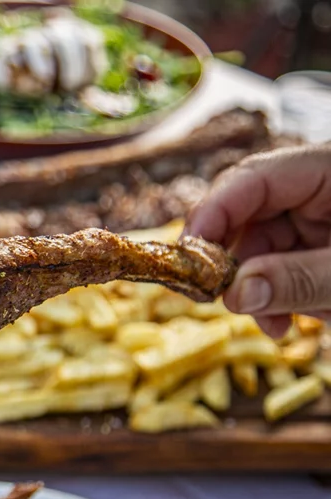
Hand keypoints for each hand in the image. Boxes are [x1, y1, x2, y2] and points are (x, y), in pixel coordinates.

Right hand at [185, 144, 330, 335]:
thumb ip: (300, 280)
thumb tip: (235, 296)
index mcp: (329, 168)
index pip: (254, 177)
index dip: (213, 212)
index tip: (187, 256)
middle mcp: (318, 188)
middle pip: (249, 217)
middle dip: (234, 266)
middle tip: (219, 301)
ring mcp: (320, 218)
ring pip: (263, 250)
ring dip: (260, 292)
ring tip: (277, 326)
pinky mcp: (322, 247)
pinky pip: (285, 268)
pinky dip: (281, 299)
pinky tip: (288, 323)